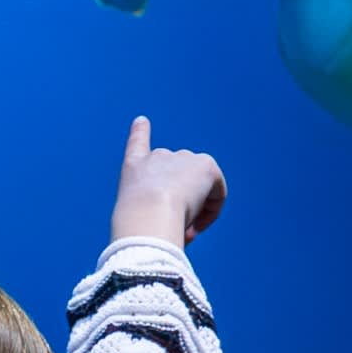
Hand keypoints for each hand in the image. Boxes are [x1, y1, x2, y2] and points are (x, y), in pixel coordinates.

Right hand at [111, 116, 227, 247]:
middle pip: (178, 181)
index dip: (141, 132)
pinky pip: (217, 193)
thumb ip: (156, 219)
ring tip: (183, 230)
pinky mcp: (205, 165)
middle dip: (180, 204)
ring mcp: (182, 157)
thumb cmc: (137, 228)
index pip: (138, 144)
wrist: (147, 212)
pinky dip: (212, 211)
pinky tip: (198, 224)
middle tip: (174, 231)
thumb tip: (182, 229)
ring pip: (198, 189)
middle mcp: (157, 157)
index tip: (142, 121)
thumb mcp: (138, 223)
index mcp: (134, 167)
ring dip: (195, 210)